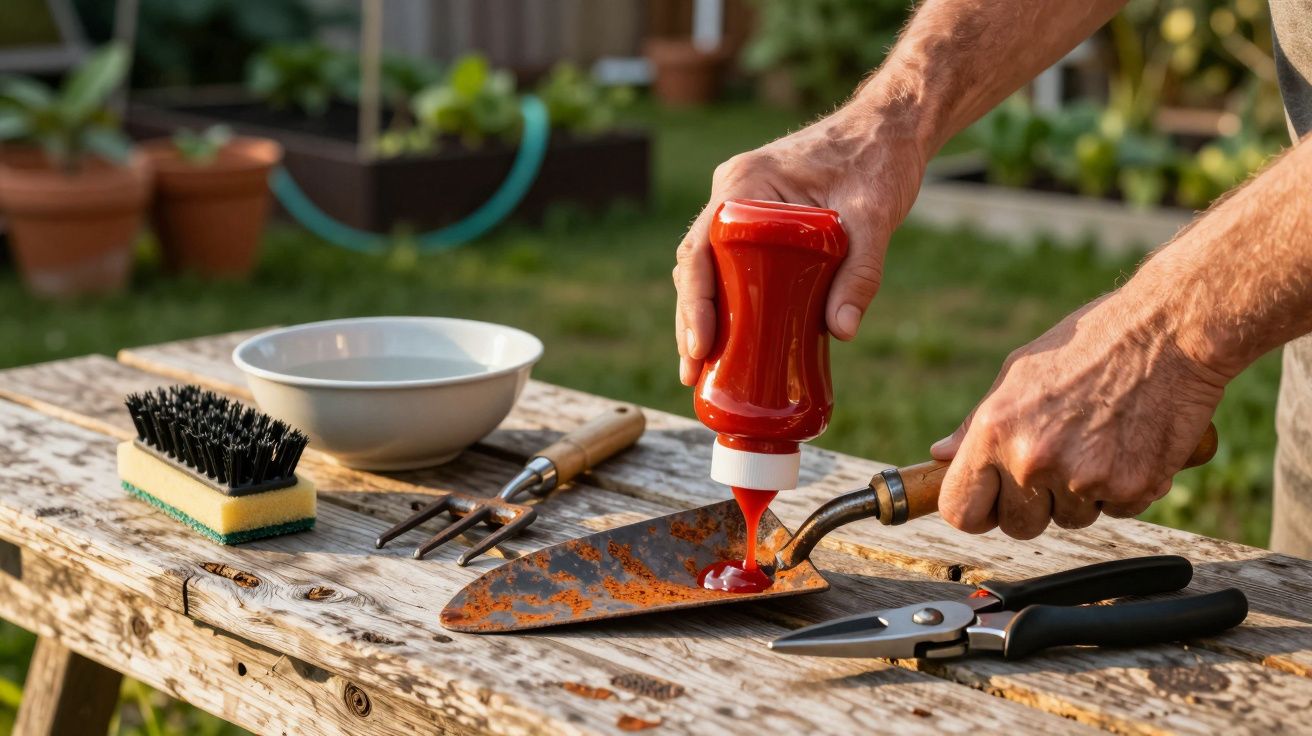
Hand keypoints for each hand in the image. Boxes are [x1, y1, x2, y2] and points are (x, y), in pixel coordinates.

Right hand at [674, 102, 927, 385]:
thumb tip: (842, 332)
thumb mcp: (875, 216)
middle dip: (691, 320)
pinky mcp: (758, 217)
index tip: (700, 345)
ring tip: (702, 367)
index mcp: (745, 183)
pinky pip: (731, 259)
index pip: (702, 248)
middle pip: (696, 263)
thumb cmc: (880, 160)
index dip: (695, 302)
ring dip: (702, 313)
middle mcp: (732, 190)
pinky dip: (726, 297)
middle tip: (692, 371)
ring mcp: (741, 203)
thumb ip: (861, 272)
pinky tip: (728, 336)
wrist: (892, 128)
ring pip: (708, 264)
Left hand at [930, 291, 1226, 538]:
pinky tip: (1127, 445)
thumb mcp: (1018, 372)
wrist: (1168, 330)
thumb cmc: (1091, 343)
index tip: (990, 503)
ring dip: (1080, 495)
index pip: (961, 510)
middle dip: (1034, 504)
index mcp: (995, 430)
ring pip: (1069, 520)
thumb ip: (976, 424)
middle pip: (1018, 526)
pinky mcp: (1132, 488)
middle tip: (1058, 461)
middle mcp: (1033, 459)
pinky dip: (1121, 489)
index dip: (975, 511)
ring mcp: (1083, 477)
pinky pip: (1115, 511)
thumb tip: (941, 456)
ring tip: (1097, 441)